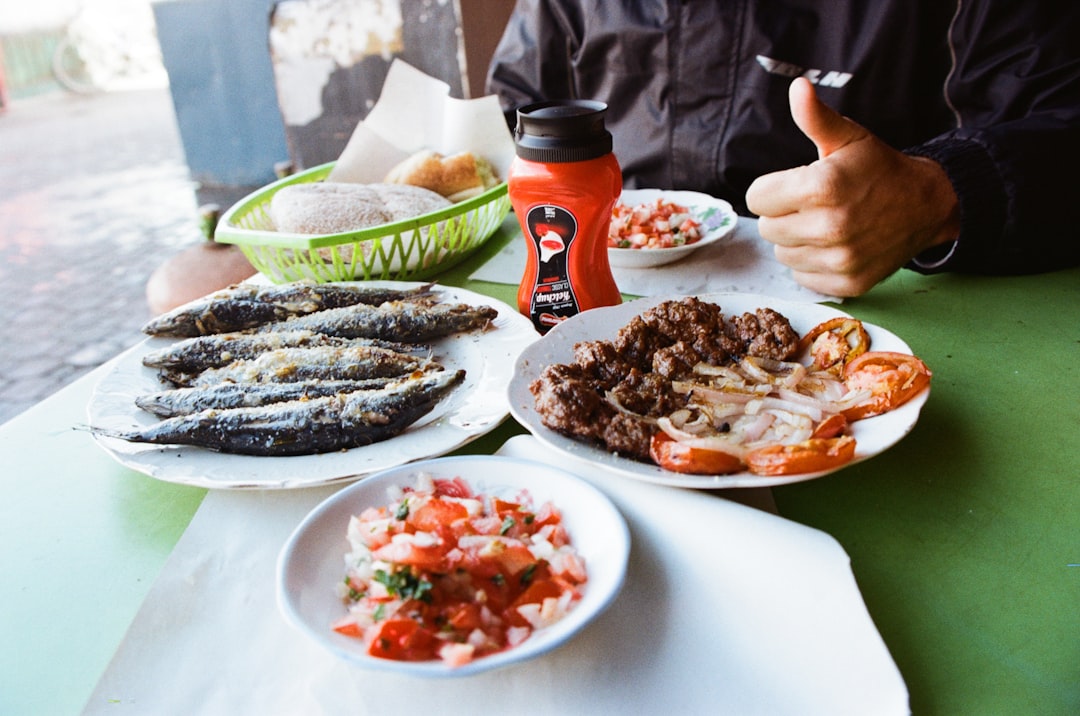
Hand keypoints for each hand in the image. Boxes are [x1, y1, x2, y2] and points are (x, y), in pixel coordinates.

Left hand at [746, 78, 959, 296]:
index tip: (795, 184)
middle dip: (783, 214)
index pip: (756, 199)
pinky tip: (834, 245)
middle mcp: (830, 227)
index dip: (772, 189)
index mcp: (822, 187)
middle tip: (813, 204)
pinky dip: (812, 264)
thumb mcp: (848, 137)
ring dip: (796, 240)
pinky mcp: (848, 283)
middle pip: (766, 228)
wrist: (926, 205)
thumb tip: (798, 87)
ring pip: (782, 254)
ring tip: (825, 223)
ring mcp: (840, 259)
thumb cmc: (878, 168)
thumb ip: (816, 117)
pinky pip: (802, 277)